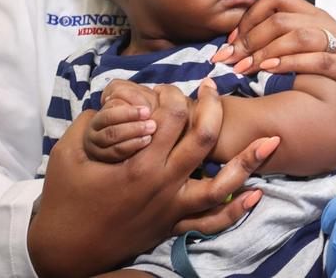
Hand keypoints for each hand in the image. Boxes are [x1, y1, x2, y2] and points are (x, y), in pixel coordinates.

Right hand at [28, 81, 277, 276]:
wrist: (64, 248)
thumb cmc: (65, 195)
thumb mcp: (70, 150)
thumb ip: (94, 120)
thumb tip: (117, 99)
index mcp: (138, 162)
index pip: (172, 116)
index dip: (174, 94)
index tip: (169, 88)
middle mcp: (162, 183)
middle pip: (204, 139)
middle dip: (213, 108)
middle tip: (213, 89)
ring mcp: (171, 208)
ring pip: (220, 184)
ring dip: (247, 161)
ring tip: (271, 142)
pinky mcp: (173, 226)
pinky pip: (211, 222)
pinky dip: (237, 210)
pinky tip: (256, 195)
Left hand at [211, 0, 335, 143]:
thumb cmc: (323, 74)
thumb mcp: (301, 49)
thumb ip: (275, 41)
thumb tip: (232, 46)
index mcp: (312, 15)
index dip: (249, 17)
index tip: (231, 41)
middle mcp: (326, 25)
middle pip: (282, 19)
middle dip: (250, 39)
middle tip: (230, 59)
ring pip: (299, 36)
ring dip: (267, 52)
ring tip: (246, 68)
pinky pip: (320, 60)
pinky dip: (292, 64)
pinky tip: (271, 72)